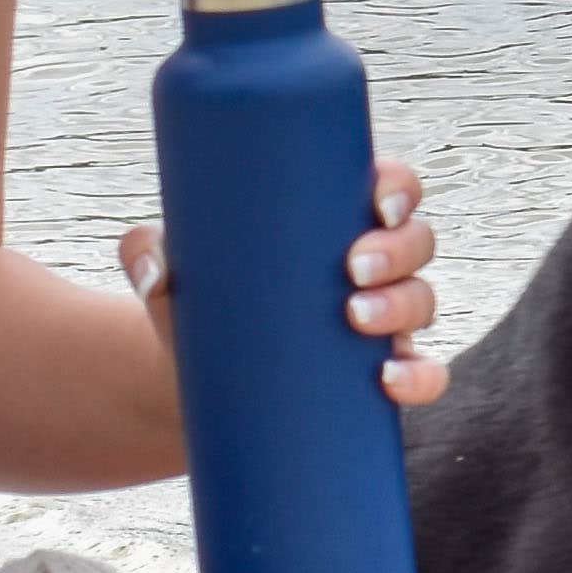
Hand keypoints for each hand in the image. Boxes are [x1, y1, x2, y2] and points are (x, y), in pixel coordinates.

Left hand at [120, 150, 447, 408]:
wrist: (197, 385)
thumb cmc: (195, 304)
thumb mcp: (169, 271)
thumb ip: (147, 252)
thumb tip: (153, 271)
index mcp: (338, 222)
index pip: (390, 189)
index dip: (399, 188)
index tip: (376, 201)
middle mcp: (373, 266)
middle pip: (416, 242)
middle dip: (397, 251)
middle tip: (352, 269)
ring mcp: (382, 321)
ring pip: (423, 301)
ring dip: (404, 306)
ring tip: (357, 320)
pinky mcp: (377, 376)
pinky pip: (424, 374)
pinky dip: (421, 377)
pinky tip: (391, 380)